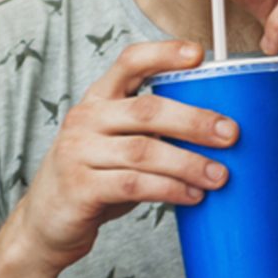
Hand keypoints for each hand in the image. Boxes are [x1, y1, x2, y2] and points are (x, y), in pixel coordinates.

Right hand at [9, 40, 237, 275]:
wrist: (46, 223)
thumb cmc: (97, 175)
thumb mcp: (119, 142)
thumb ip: (154, 130)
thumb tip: (220, 128)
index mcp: (99, 97)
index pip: (130, 62)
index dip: (164, 53)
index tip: (199, 53)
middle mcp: (86, 117)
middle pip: (148, 110)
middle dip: (195, 121)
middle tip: (231, 134)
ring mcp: (78, 152)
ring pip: (144, 151)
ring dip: (188, 163)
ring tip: (219, 175)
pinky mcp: (79, 188)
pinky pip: (133, 185)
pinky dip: (169, 189)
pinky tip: (192, 196)